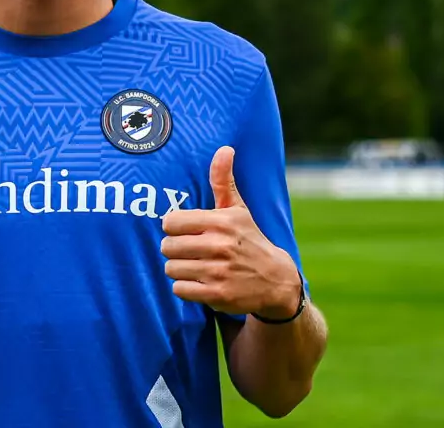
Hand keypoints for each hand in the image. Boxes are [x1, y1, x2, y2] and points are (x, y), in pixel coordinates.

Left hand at [160, 146, 299, 319]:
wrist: (276, 280)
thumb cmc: (249, 240)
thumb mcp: (238, 209)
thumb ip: (223, 181)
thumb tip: (225, 148)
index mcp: (221, 222)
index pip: (171, 222)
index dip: (174, 227)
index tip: (186, 231)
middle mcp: (220, 245)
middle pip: (168, 246)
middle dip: (175, 250)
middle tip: (190, 251)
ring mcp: (219, 272)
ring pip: (171, 268)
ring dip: (179, 269)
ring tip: (195, 266)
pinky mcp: (218, 295)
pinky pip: (180, 290)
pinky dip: (185, 288)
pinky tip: (199, 282)